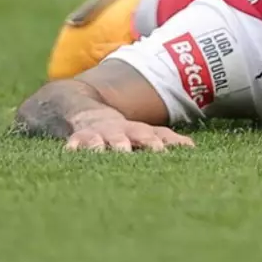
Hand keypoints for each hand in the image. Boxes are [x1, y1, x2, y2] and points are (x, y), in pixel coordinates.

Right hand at [63, 106, 193, 152]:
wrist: (84, 111)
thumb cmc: (122, 131)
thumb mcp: (143, 132)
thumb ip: (166, 139)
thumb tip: (191, 147)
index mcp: (135, 131)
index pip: (148, 135)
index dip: (154, 142)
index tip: (162, 151)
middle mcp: (117, 132)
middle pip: (125, 136)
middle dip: (131, 142)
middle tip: (136, 150)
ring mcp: (97, 135)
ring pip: (99, 140)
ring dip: (102, 145)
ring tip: (104, 150)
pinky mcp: (77, 139)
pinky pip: (74, 143)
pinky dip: (73, 147)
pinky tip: (70, 151)